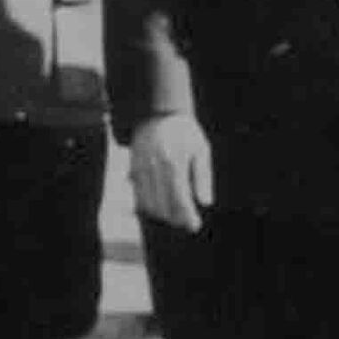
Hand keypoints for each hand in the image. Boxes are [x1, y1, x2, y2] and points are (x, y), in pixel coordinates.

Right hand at [131, 113, 213, 231]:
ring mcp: (141, 169)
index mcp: (173, 161)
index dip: (187, 215)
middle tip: (188, 223)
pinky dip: (149, 207)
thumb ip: (203, 176)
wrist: (158, 113)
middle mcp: (154, 167)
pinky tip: (162, 208)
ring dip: (163, 216)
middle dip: (176, 218)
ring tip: (177, 217)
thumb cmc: (185, 133)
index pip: (180, 198)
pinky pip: (138, 196)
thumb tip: (205, 202)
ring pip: (148, 204)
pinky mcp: (133, 170)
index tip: (195, 226)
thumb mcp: (201, 149)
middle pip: (163, 205)